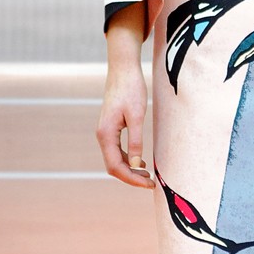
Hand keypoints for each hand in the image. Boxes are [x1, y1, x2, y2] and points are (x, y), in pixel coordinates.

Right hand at [96, 5, 152, 187]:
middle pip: (113, 166)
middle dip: (131, 177)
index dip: (131, 179)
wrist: (123, 69)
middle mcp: (102, 135)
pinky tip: (141, 163)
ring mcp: (105, 132)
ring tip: (148, 176)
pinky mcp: (111, 128)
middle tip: (151, 183)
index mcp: (106, 134)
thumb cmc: (131, 89)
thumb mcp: (136, 116)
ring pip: (115, 159)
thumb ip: (136, 141)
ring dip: (130, 170)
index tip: (149, 184)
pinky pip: (117, 150)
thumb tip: (136, 165)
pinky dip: (128, 160)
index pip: (115, 166)